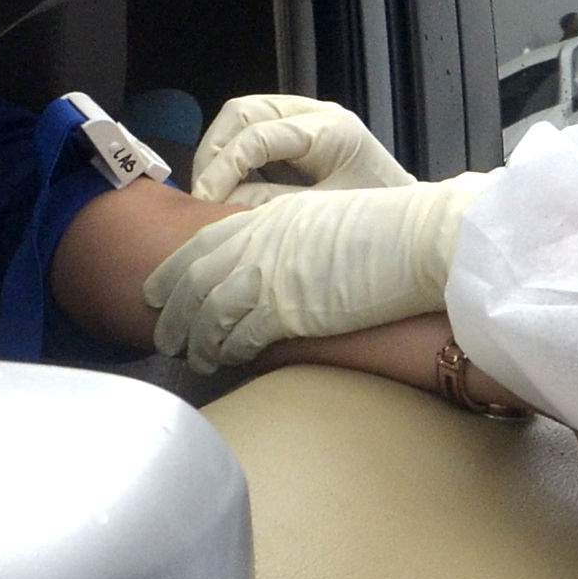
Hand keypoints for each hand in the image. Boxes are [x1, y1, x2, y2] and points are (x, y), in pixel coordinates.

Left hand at [140, 173, 479, 368]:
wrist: (421, 241)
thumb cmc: (389, 232)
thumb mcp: (324, 221)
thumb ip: (288, 239)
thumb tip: (271, 263)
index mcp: (269, 218)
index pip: (203, 243)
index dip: (172, 269)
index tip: (156, 289)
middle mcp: (261, 242)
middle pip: (194, 280)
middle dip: (171, 311)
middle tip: (161, 336)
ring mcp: (272, 274)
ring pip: (210, 311)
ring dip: (196, 339)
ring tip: (192, 359)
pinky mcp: (289, 307)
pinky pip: (242, 334)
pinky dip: (228, 349)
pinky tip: (227, 360)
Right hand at [188, 95, 412, 200]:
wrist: (413, 220)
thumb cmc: (375, 221)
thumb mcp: (322, 218)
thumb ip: (270, 207)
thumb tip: (220, 205)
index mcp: (331, 132)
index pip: (257, 136)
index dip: (223, 169)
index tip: (205, 204)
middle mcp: (317, 112)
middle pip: (243, 111)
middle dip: (214, 152)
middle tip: (202, 194)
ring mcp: (307, 114)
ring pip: (243, 113)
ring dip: (219, 149)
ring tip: (209, 189)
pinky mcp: (300, 125)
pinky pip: (254, 126)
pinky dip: (233, 150)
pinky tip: (228, 182)